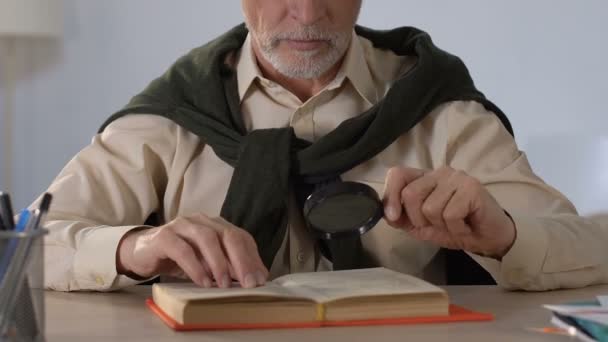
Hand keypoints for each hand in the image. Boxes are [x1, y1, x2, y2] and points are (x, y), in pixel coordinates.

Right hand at [116, 214, 267, 287]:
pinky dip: (195, 266)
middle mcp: (202, 221)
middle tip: (248, 283)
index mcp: (217, 225)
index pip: (241, 237)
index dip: (253, 258)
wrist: (142, 253)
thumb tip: (258, 278)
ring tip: (224, 284)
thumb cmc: (180, 258)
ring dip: (219, 263)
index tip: (260, 280)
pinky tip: (203, 282)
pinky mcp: (164, 236)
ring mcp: (182, 225)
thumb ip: (230, 267)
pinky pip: (182, 249)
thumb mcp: (208, 264)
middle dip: (241, 260)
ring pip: (207, 239)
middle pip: (228, 235)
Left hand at [382, 166, 515, 258]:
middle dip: (419, 220)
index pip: (397, 174)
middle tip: (437, 225)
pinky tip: (466, 225)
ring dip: (441, 226)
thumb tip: (386, 213)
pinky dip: (456, 228)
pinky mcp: (471, 188)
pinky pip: (449, 215)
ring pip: (430, 208)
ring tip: (455, 224)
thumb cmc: (456, 228)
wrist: (489, 238)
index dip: (390, 195)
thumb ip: (402, 218)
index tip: (394, 217)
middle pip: (410, 194)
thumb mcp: (422, 226)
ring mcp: (456, 178)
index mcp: (424, 178)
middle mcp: (439, 173)